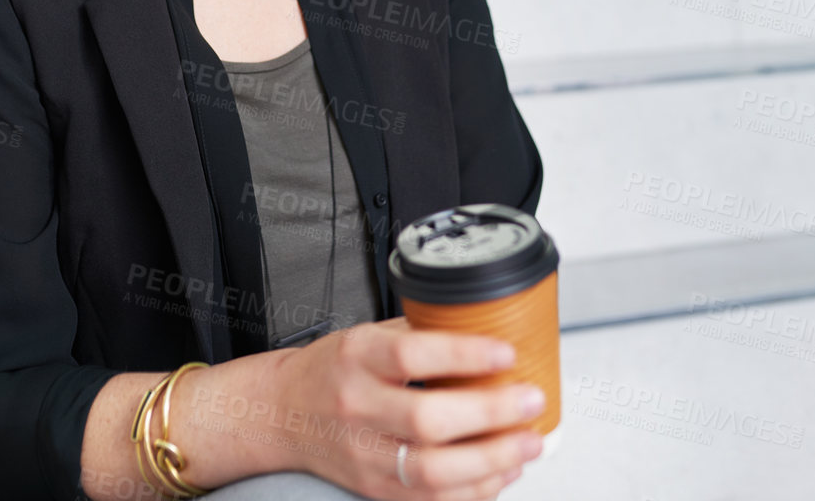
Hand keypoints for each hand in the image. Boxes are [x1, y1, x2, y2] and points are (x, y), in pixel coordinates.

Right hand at [274, 318, 546, 499]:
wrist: (285, 412)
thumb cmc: (333, 370)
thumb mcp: (367, 335)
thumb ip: (420, 333)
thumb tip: (486, 330)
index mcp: (357, 357)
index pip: (412, 354)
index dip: (465, 354)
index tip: (505, 353)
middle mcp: (357, 406)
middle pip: (427, 420)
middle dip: (490, 414)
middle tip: (529, 401)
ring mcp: (365, 454)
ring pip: (431, 470)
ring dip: (491, 460)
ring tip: (527, 443)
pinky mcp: (374, 488)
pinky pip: (430, 499)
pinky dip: (474, 490)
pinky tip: (500, 472)